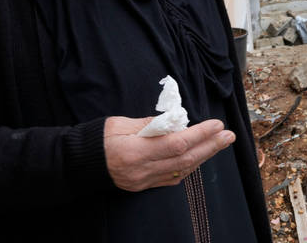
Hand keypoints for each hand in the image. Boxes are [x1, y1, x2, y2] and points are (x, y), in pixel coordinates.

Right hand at [104, 117, 234, 191]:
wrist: (78, 164)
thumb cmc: (98, 138)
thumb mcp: (121, 124)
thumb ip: (150, 123)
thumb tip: (176, 119)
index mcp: (135, 151)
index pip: (176, 143)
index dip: (200, 134)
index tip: (216, 124)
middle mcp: (142, 170)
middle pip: (184, 160)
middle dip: (210, 147)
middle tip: (228, 135)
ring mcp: (143, 181)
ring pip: (181, 170)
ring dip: (203, 156)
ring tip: (219, 143)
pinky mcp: (142, 187)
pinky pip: (172, 179)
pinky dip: (188, 166)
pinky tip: (199, 157)